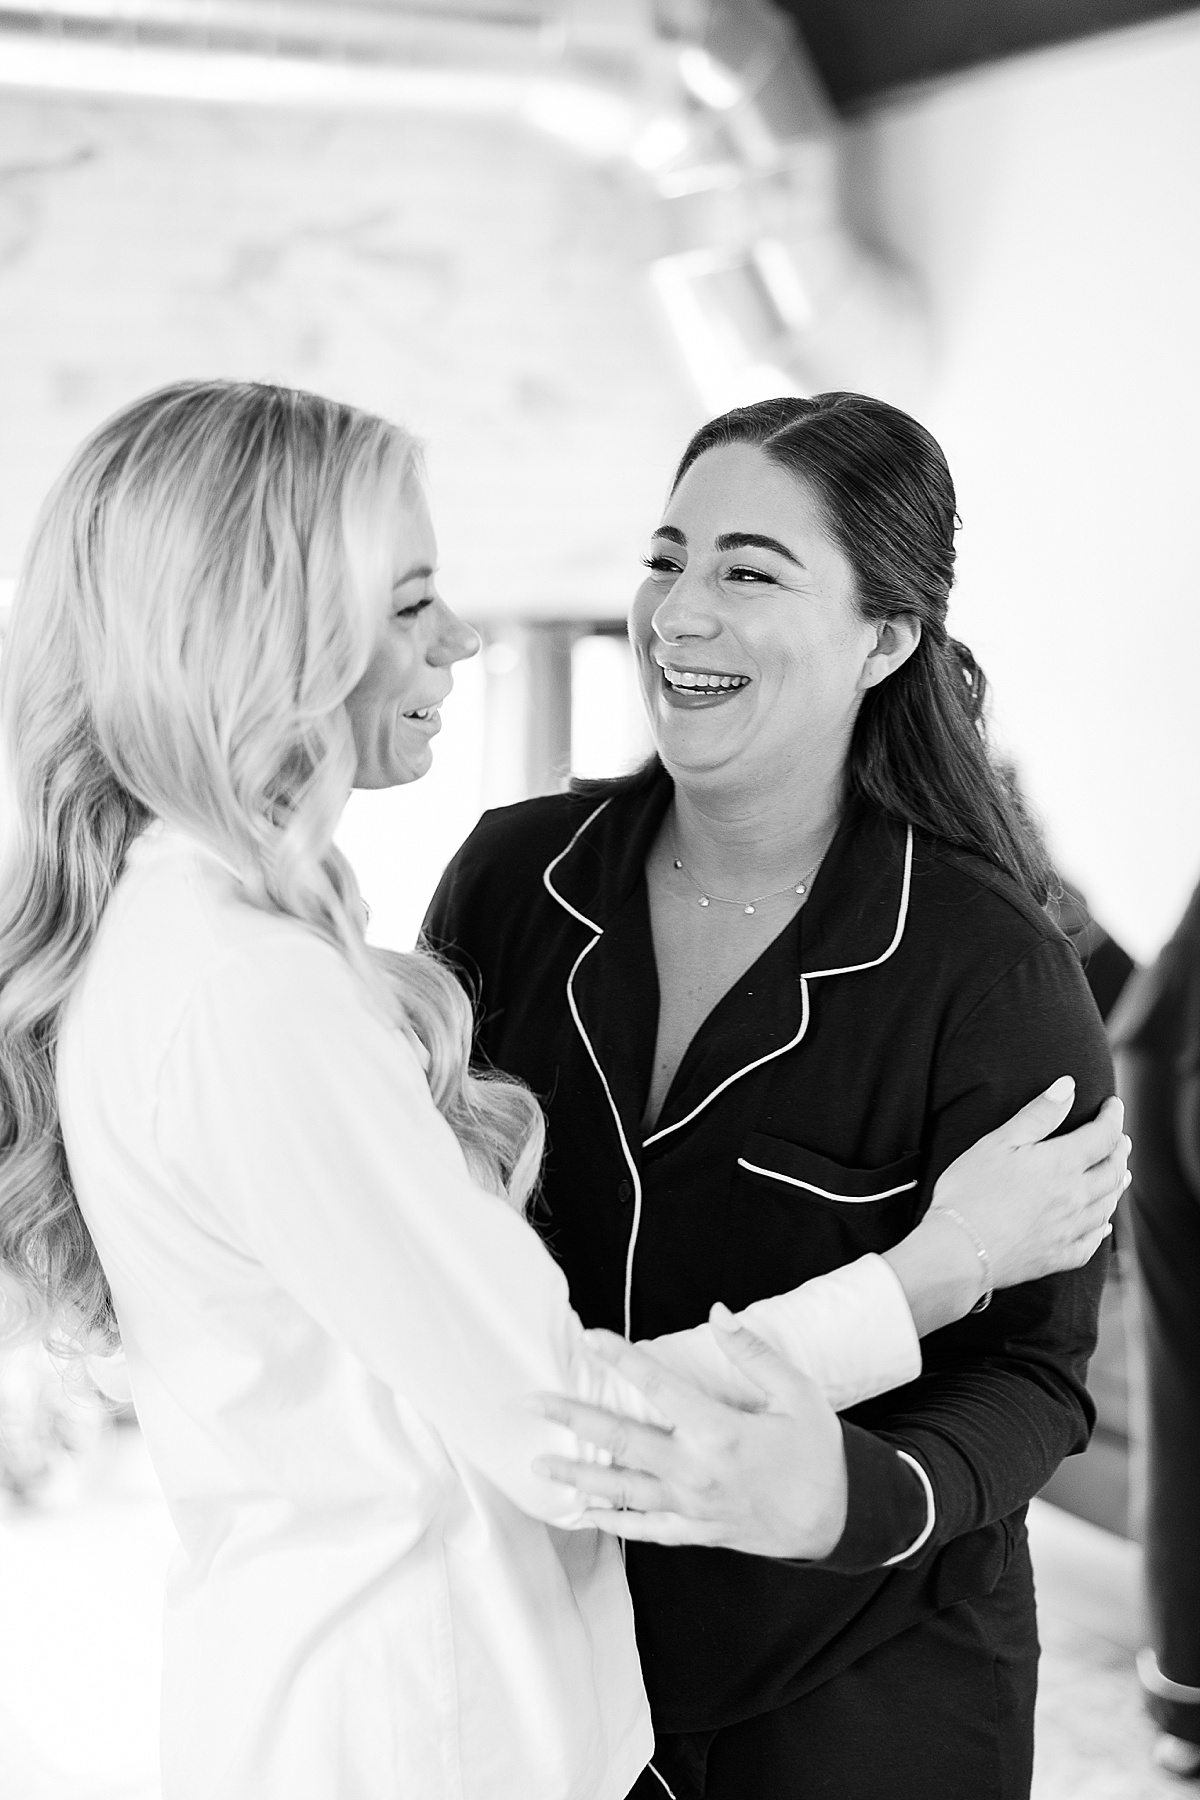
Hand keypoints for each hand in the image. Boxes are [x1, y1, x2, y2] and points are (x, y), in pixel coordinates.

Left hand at [529, 1307, 847, 1557]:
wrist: (840, 1520)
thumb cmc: (819, 1452)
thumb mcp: (799, 1394)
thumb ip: (754, 1353)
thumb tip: (718, 1313)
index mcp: (719, 1431)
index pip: (657, 1386)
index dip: (620, 1358)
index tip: (590, 1339)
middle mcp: (696, 1471)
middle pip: (620, 1441)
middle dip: (572, 1419)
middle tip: (531, 1403)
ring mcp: (692, 1506)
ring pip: (621, 1490)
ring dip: (577, 1474)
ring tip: (539, 1463)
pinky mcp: (696, 1531)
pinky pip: (644, 1528)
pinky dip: (610, 1520)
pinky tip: (581, 1513)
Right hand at [931, 1078, 1128, 1288]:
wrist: (959, 1250)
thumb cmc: (971, 1191)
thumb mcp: (999, 1142)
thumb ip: (1038, 1114)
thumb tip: (1068, 1086)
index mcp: (1062, 1164)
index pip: (1103, 1135)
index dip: (1112, 1117)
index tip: (1113, 1105)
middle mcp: (1075, 1197)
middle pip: (1113, 1170)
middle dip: (1120, 1150)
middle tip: (1121, 1138)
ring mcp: (1070, 1230)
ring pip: (1107, 1205)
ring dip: (1118, 1185)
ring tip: (1121, 1174)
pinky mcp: (1058, 1256)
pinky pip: (1092, 1243)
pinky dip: (1102, 1230)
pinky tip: (1103, 1226)